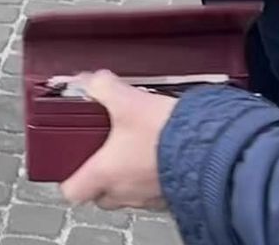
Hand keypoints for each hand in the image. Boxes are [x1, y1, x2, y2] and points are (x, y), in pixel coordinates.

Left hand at [59, 72, 174, 209]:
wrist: (209, 148)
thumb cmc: (165, 134)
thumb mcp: (127, 100)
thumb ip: (102, 87)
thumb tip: (93, 80)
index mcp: (105, 173)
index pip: (72, 192)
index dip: (69, 177)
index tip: (72, 163)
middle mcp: (124, 191)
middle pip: (101, 196)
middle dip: (101, 177)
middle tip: (105, 154)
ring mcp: (149, 197)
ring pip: (128, 194)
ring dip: (129, 176)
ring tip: (137, 149)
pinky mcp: (172, 195)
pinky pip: (155, 192)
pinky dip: (154, 177)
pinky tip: (161, 154)